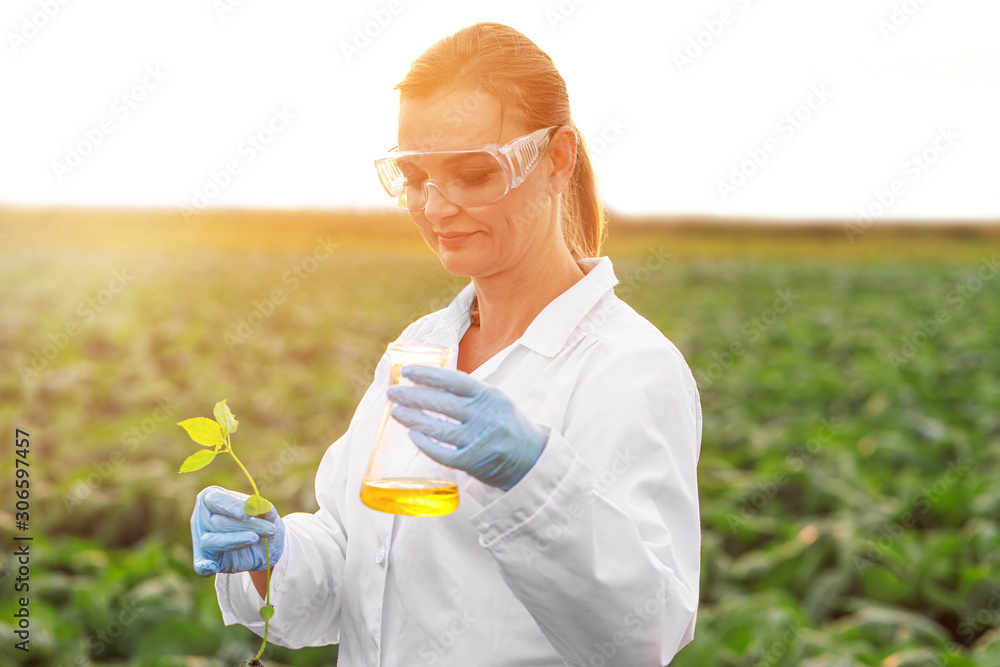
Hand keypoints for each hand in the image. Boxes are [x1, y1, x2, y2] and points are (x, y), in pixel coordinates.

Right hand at [191, 485, 284, 575]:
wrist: (264, 544)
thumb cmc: (261, 520)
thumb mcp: (267, 513)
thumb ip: (266, 511)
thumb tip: (267, 509)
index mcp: (212, 498)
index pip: (216, 499)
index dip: (232, 506)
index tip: (248, 514)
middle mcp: (202, 517)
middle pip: (217, 522)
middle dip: (246, 526)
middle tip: (270, 530)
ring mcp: (203, 539)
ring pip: (210, 541)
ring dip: (236, 541)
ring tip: (255, 539)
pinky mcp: (209, 559)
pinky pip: (200, 565)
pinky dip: (203, 567)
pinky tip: (211, 568)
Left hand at [386, 365, 546, 489]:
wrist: (530, 458)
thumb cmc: (505, 424)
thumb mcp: (494, 400)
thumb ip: (468, 393)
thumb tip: (428, 383)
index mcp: (489, 395)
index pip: (454, 380)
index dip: (428, 374)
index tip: (407, 372)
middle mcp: (484, 415)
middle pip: (441, 403)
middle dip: (413, 396)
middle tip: (393, 393)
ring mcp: (479, 440)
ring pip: (439, 428)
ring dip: (414, 419)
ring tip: (397, 412)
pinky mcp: (474, 462)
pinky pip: (443, 453)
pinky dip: (426, 445)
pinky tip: (413, 436)